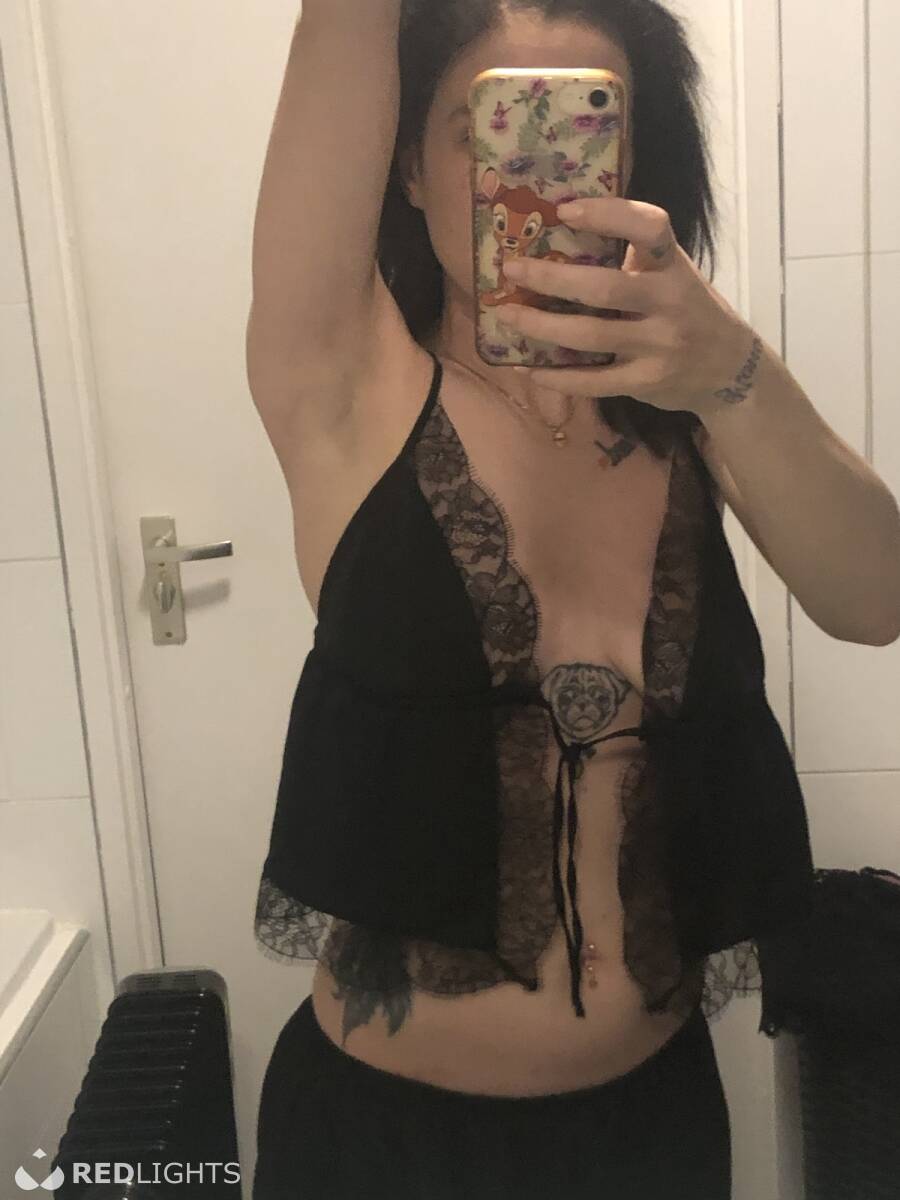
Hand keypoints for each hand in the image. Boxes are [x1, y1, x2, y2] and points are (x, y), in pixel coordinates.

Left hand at [495, 197, 760, 417]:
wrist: (728, 369)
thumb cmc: (686, 311)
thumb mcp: (672, 275)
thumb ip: (632, 259)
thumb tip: (559, 234)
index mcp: (673, 266)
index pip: (650, 228)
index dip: (609, 214)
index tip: (565, 210)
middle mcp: (670, 302)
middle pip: (604, 288)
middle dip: (551, 280)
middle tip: (511, 270)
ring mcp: (659, 346)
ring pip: (590, 336)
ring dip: (541, 327)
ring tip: (506, 315)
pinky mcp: (647, 382)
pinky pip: (593, 382)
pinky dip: (556, 377)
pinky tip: (528, 368)